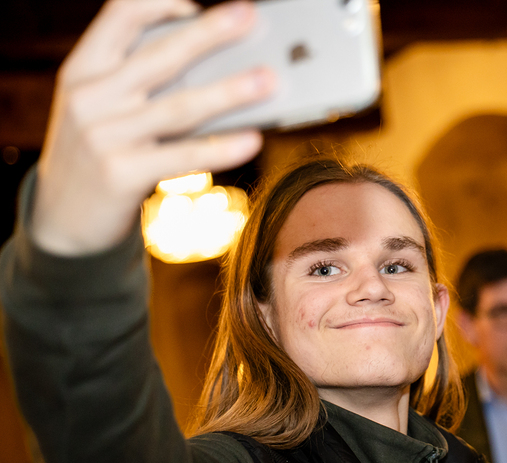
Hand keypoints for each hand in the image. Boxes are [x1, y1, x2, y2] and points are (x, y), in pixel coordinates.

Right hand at [31, 0, 275, 255]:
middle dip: (210, 35)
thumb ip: (143, 86)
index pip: (120, 15)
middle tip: (251, 19)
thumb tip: (218, 70)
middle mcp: (89, 97)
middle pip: (161, 57)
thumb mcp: (105, 110)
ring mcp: (103, 137)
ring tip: (269, 81)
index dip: (159, 3)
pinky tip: (252, 141)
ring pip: (178, 107)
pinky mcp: (120, 175)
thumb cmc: (100, 155)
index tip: (197, 5)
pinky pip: (182, 156)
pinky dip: (220, 148)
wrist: (62, 221)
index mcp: (83, 69)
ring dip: (229, 92)